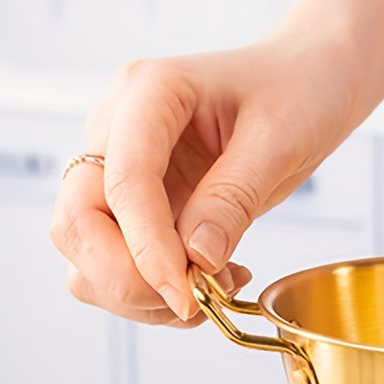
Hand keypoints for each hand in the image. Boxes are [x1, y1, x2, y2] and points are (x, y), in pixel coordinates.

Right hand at [50, 35, 355, 323]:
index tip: (185, 295)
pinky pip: (119, 264)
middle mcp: (117, 128)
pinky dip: (156, 291)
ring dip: (140, 294)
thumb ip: (234, 196)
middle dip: (126, 277)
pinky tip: (213, 278)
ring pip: (86, 254)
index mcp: (149, 92)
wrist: (307, 83)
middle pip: (76, 221)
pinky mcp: (136, 205)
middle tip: (194, 300)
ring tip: (216, 287)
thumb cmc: (297, 92)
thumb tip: (196, 258)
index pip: (123, 181)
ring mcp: (119, 168)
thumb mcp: (280, 138)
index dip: (147, 248)